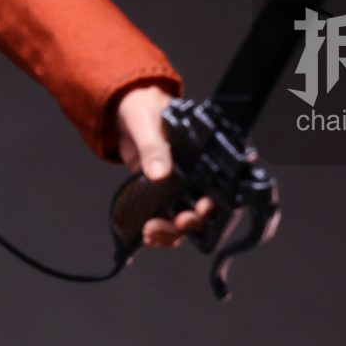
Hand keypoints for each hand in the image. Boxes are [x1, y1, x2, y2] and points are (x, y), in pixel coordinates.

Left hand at [114, 84, 214, 248]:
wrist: (123, 113)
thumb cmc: (144, 110)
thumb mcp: (148, 124)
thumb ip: (153, 148)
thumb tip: (159, 174)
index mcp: (202, 155)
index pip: (222, 184)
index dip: (215, 202)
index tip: (200, 209)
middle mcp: (195, 175)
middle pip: (204, 210)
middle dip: (191, 222)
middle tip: (177, 222)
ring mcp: (179, 188)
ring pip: (184, 220)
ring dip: (172, 232)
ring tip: (152, 232)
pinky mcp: (161, 195)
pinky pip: (166, 219)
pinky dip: (159, 231)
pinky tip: (147, 234)